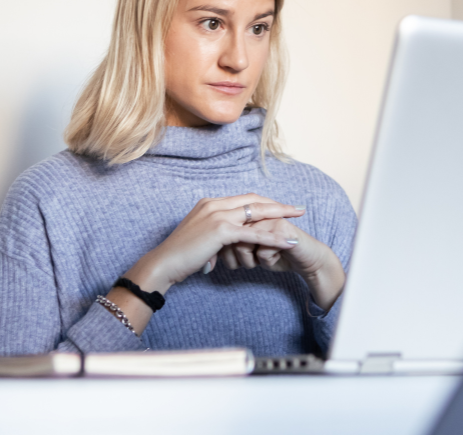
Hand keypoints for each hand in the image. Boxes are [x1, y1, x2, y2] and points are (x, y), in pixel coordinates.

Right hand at [124, 194, 301, 293]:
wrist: (164, 263)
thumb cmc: (180, 256)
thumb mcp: (199, 239)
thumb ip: (213, 237)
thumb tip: (222, 248)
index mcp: (210, 204)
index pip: (244, 198)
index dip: (264, 202)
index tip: (280, 206)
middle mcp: (215, 204)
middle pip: (254, 200)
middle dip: (278, 204)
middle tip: (297, 208)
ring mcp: (218, 215)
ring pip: (257, 213)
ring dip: (280, 215)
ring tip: (298, 218)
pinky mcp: (221, 231)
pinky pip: (253, 234)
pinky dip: (273, 237)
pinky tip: (286, 241)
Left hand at [218, 214, 345, 311]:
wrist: (306, 259)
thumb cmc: (274, 255)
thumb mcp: (246, 252)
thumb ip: (228, 246)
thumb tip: (211, 257)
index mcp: (244, 216)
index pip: (220, 231)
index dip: (221, 251)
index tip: (220, 264)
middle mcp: (255, 214)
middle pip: (229, 236)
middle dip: (233, 257)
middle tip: (244, 265)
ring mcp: (268, 219)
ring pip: (244, 243)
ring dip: (249, 260)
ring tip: (258, 263)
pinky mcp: (282, 229)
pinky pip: (263, 250)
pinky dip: (266, 261)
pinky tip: (273, 260)